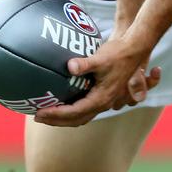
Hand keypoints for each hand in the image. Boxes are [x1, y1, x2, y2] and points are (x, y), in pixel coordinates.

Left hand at [33, 36, 156, 126]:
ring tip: (46, 114)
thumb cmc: (118, 53)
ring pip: (81, 117)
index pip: (74, 112)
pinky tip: (61, 102)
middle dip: (56, 121)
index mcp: (101, 98)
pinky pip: (84, 109)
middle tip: (37, 116)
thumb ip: (84, 64)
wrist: (134, 50)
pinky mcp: (103, 96)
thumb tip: (69, 66)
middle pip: (76, 120)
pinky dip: (71, 111)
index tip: (39, 112)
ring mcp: (104, 101)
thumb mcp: (100, 58)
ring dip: (63, 118)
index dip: (56, 114)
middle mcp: (103, 104)